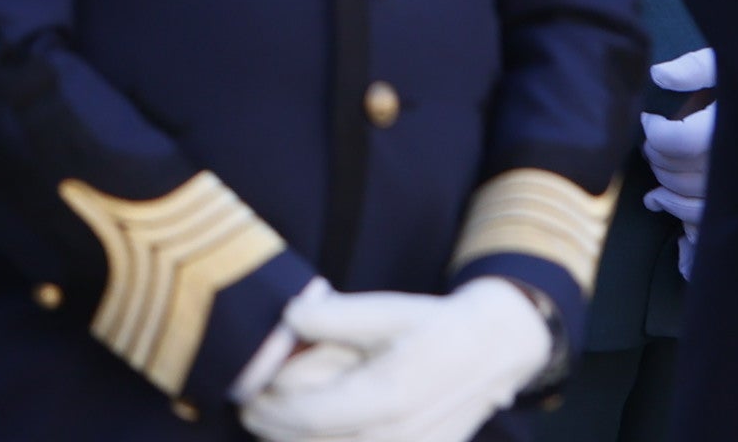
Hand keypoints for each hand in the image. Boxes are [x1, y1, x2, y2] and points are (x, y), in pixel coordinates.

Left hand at [240, 278, 549, 441]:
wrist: (491, 351)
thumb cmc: (432, 325)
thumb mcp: (385, 309)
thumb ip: (333, 316)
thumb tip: (286, 320)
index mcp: (390, 393)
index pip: (311, 416)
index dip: (271, 411)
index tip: (247, 398)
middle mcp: (400, 434)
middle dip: (275, 431)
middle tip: (251, 412)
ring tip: (273, 424)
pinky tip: (308, 435)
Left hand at [640, 47, 714, 279]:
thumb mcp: (727, 64)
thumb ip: (694, 68)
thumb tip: (659, 76)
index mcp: (730, 128)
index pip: (680, 141)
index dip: (655, 131)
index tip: (649, 118)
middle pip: (680, 173)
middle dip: (656, 158)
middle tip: (651, 142)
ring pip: (691, 203)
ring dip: (664, 192)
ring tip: (653, 175)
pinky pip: (708, 222)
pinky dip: (682, 216)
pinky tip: (663, 203)